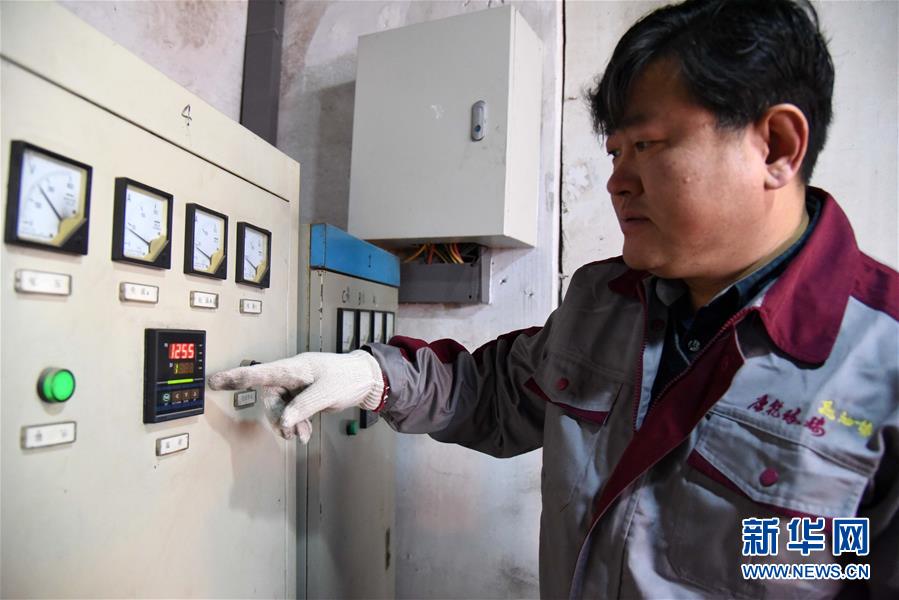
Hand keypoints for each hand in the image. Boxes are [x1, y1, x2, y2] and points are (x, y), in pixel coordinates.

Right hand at [207, 350, 384, 441]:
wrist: (367, 380)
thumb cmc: (348, 378)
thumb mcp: (326, 393)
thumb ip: (303, 407)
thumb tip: (284, 420)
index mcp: (295, 368)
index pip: (261, 372)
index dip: (237, 377)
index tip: (215, 381)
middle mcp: (292, 375)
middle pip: (270, 396)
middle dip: (277, 416)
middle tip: (288, 431)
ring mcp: (297, 386)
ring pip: (280, 408)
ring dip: (287, 424)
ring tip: (301, 435)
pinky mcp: (304, 396)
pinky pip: (291, 412)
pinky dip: (296, 424)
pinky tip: (304, 434)